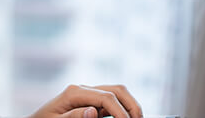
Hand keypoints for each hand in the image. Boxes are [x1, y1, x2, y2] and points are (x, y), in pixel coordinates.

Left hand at [26, 84, 142, 117]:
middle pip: (117, 89)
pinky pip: (112, 101)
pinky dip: (123, 108)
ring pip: (117, 92)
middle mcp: (83, 89)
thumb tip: (92, 110)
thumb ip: (73, 117)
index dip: (121, 111)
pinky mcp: (91, 101)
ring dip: (130, 105)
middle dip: (132, 105)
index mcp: (74, 91)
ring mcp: (88, 94)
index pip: (107, 96)